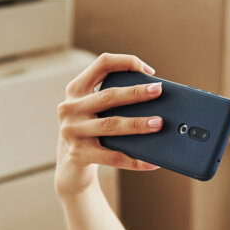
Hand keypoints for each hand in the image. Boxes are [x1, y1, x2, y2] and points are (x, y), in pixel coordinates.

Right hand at [55, 53, 163, 197]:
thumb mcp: (95, 112)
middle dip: (136, 92)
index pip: (102, 64)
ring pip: (111, 125)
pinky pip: (112, 157)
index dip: (127, 62)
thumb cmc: (92, 132)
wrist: (70, 168)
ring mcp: (72, 131)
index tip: (149, 71)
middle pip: (108, 95)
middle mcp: (70, 107)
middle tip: (159, 91)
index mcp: (76, 89)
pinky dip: (135, 160)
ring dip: (137, 124)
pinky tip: (152, 162)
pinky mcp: (79, 154)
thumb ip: (114, 101)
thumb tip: (155, 100)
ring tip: (158, 124)